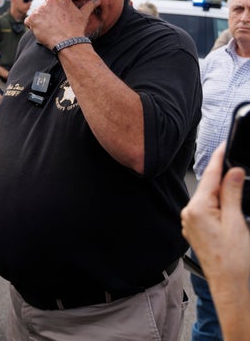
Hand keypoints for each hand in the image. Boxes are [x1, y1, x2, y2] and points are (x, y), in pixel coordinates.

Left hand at [25, 0, 99, 49]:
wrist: (69, 41)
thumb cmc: (76, 29)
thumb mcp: (83, 15)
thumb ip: (89, 6)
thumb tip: (97, 0)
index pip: (51, 5)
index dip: (53, 15)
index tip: (58, 22)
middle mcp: (49, 1)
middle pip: (43, 10)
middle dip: (46, 18)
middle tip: (54, 28)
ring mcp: (40, 10)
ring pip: (36, 16)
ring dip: (39, 23)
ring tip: (49, 30)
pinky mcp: (32, 19)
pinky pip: (28, 22)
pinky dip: (32, 28)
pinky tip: (42, 32)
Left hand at [182, 143, 249, 284]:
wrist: (228, 283)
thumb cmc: (232, 259)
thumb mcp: (237, 221)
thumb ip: (232, 193)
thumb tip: (233, 172)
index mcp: (198, 209)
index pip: (209, 176)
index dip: (218, 158)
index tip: (224, 145)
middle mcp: (189, 214)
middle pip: (208, 186)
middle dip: (223, 177)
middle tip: (239, 169)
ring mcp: (191, 223)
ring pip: (208, 198)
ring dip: (222, 192)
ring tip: (238, 195)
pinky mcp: (196, 230)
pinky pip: (207, 210)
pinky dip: (219, 204)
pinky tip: (230, 208)